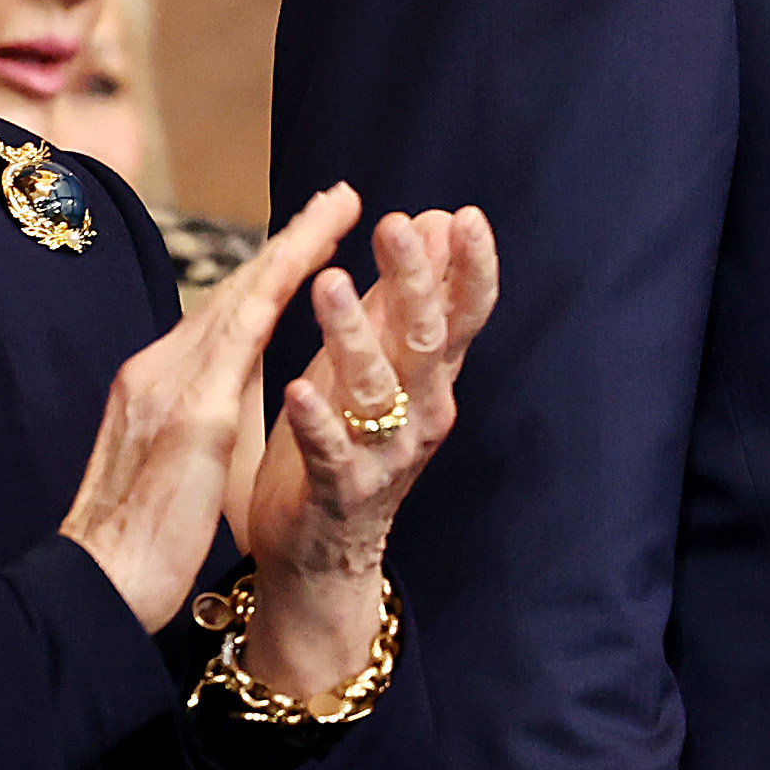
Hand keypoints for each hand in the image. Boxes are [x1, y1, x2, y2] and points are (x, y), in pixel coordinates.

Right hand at [56, 182, 362, 630]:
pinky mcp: (191, 417)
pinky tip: (307, 268)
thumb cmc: (133, 539)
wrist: (93, 584)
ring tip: (336, 210)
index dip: (270, 270)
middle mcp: (159, 369)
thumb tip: (236, 380)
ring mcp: (171, 387)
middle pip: (235, 289)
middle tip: (338, 196)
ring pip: (241, 298)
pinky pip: (241, 342)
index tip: (311, 233)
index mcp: (158, 382)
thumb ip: (203, 410)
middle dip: (290, 240)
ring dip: (292, 248)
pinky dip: (274, 296)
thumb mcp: (172, 457)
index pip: (225, 312)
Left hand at [235, 207, 500, 699]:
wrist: (323, 554)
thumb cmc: (345, 443)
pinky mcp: (341, 492)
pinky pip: (331, 452)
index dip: (472, 268)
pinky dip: (315, 420)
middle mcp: (421, 414)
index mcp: (431, 380)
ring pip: (377, 389)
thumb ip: (399, 303)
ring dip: (353, 335)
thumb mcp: (375, 365)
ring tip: (328, 283)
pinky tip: (297, 389)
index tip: (464, 216)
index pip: (466, 316)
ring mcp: (385, 456)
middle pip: (428, 341)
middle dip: (414, 280)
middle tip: (396, 225)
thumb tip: (432, 221)